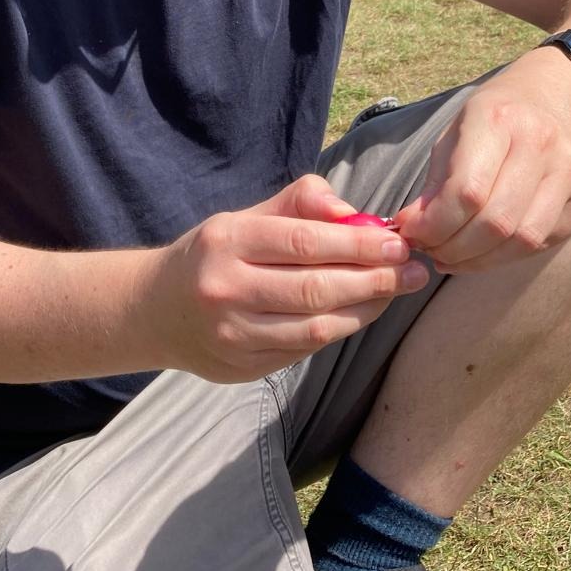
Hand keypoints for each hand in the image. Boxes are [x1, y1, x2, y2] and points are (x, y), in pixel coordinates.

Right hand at [149, 174, 430, 382]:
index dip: (358, 244)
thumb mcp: (245, 216)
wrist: (157, 311)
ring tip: (396, 291)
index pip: (304, 241)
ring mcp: (233, 334)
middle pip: (315, 288)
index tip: (398, 242)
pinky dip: (340, 329)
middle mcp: (226, 288)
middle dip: (374, 279)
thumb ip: (299, 203)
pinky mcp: (242, 367)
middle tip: (414, 271)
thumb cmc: (216, 254)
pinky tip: (362, 313)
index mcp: (228, 240)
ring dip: (365, 309)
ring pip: (315, 326)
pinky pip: (304, 349)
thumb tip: (353, 212)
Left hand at [392, 52, 570, 272]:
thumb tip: (413, 229)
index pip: (466, 192)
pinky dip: (508, 255)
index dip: (434, 225)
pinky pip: (543, 240)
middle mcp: (541, 143)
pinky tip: (486, 251)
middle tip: (431, 251)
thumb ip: (437, 181)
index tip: (411, 234)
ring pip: (522, 240)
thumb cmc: (501, 112)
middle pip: (495, 222)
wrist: (567, 91)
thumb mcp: (459, 129)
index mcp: (499, 119)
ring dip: (480, 260)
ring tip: (454, 258)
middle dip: (454, 248)